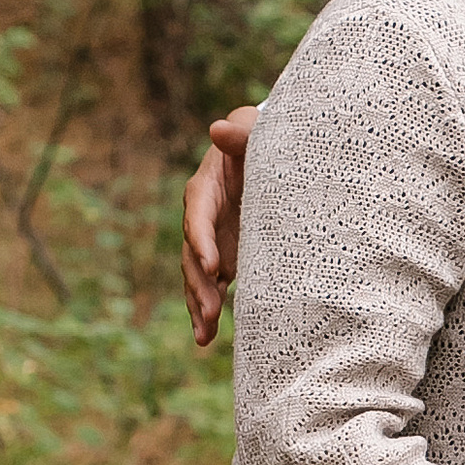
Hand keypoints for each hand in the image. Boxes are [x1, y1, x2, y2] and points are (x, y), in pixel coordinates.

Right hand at [181, 107, 258, 348]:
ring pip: (198, 276)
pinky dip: (209, 309)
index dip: (202, 239)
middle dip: (199, 283)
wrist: (272, 158)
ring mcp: (212, 240)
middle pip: (192, 253)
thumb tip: (217, 128)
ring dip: (199, 305)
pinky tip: (207, 337)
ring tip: (204, 335)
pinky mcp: (225, 256)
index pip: (197, 213)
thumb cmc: (263, 141)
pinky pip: (213, 286)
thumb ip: (240, 133)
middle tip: (211, 312)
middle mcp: (203, 217)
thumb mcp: (254, 132)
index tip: (212, 264)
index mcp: (206, 187)